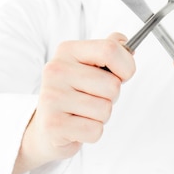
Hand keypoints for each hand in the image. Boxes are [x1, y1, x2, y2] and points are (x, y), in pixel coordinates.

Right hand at [12, 33, 134, 173]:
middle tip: (93, 98)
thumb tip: (123, 41)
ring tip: (83, 112)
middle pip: (112, 85)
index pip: (109, 49)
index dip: (126, 66)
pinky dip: (93, 132)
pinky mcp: (53, 124)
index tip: (123, 75)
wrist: (47, 128)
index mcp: (67, 50)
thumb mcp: (89, 67)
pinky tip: (77, 126)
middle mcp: (56, 70)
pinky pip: (95, 130)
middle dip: (111, 97)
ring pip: (105, 109)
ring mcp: (52, 96)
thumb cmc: (74, 94)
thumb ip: (108, 51)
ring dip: (101, 116)